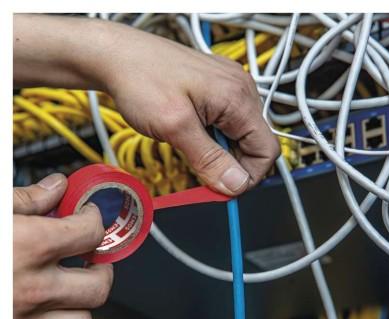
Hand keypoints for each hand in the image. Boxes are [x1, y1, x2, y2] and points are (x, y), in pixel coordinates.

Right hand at [13, 174, 113, 318]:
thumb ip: (25, 199)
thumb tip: (55, 188)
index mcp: (28, 247)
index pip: (90, 233)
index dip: (93, 219)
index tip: (87, 216)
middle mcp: (31, 289)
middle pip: (98, 286)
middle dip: (101, 268)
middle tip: (91, 255)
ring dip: (82, 303)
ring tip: (72, 284)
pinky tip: (38, 305)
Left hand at [14, 15, 280, 195]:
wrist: (117, 56)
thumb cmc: (140, 78)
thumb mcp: (175, 127)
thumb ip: (209, 159)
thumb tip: (235, 184)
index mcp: (238, 96)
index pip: (266, 150)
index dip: (248, 176)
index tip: (223, 189)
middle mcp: (240, 90)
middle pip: (254, 145)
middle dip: (230, 166)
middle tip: (201, 174)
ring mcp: (229, 90)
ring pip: (238, 138)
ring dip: (218, 154)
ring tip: (189, 149)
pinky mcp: (216, 92)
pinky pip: (225, 126)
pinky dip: (211, 140)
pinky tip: (190, 137)